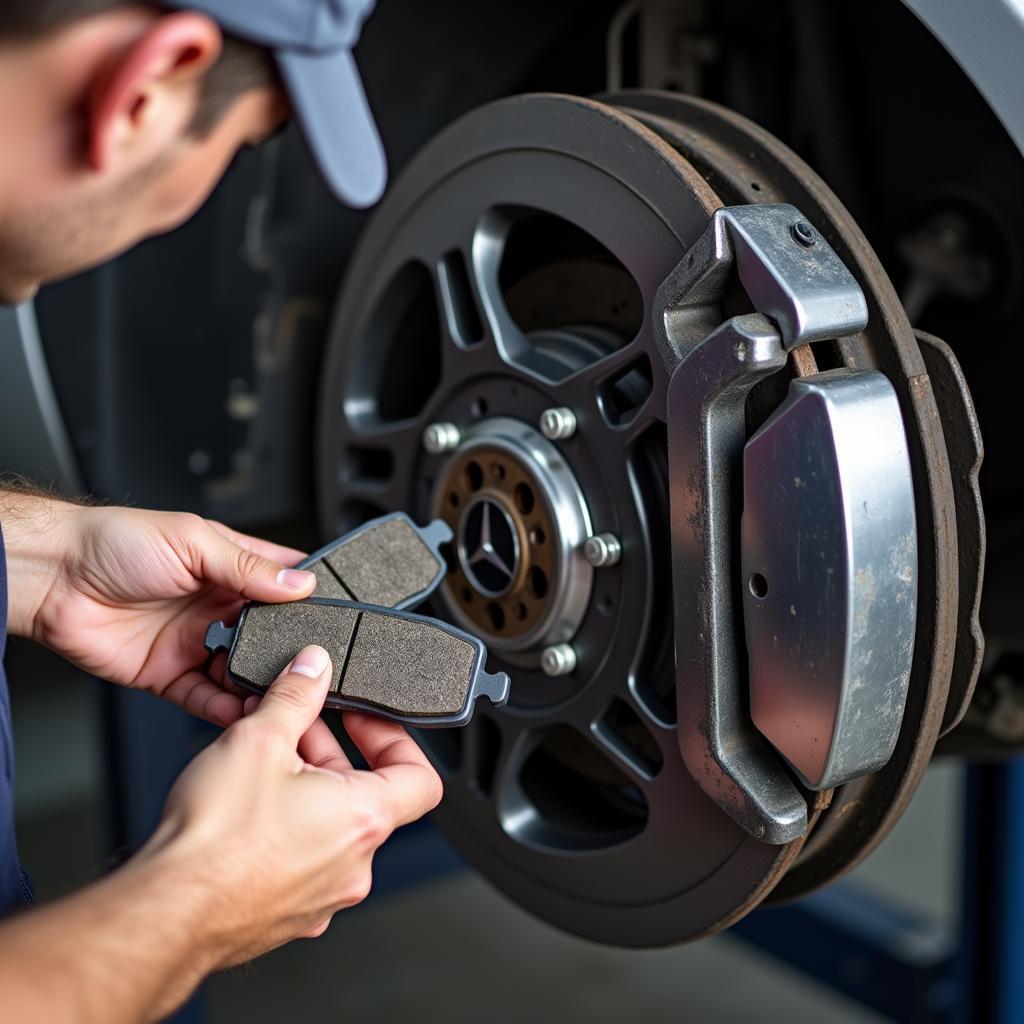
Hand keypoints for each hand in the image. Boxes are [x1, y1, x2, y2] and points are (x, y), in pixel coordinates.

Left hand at [27, 504, 315, 724]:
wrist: (55, 579)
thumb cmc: (115, 542)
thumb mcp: (193, 541)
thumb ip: (247, 567)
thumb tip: (299, 584)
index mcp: (229, 566)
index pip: (283, 583)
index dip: (310, 599)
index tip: (335, 617)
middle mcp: (216, 605)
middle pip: (269, 635)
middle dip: (289, 652)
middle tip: (310, 666)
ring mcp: (195, 641)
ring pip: (241, 672)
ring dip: (260, 684)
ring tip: (281, 695)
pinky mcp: (170, 674)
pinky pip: (205, 699)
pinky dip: (225, 709)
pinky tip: (242, 711)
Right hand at [142, 645, 443, 964]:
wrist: (165, 912)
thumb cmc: (214, 840)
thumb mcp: (258, 738)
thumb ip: (295, 695)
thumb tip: (312, 668)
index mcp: (364, 819)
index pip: (422, 777)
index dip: (397, 739)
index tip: (366, 721)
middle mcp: (354, 864)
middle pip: (366, 796)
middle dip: (331, 754)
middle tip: (296, 731)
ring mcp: (322, 896)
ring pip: (331, 828)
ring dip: (306, 789)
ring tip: (263, 764)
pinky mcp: (288, 915)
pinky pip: (302, 860)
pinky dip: (286, 829)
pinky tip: (246, 810)